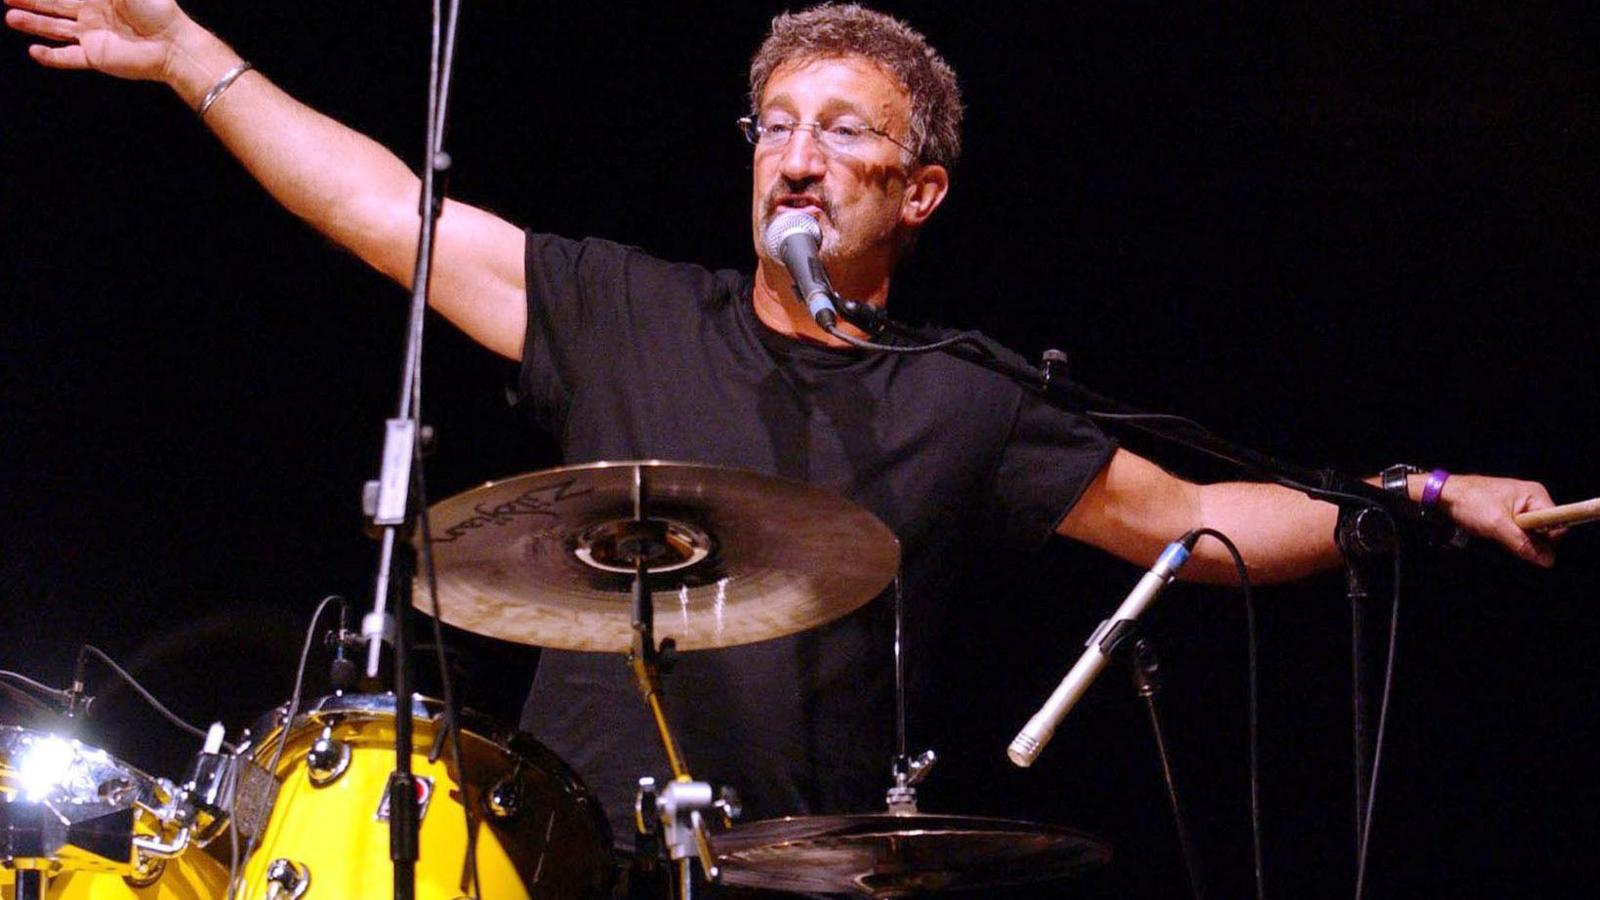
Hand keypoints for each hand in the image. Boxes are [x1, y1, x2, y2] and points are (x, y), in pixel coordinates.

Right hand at [5, 0, 188, 80]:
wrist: (174, 45)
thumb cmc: (157, 8)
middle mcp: (92, 14)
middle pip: (53, 5)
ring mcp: (93, 36)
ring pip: (55, 29)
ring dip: (33, 24)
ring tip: (10, 17)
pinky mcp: (96, 56)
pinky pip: (68, 57)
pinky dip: (51, 56)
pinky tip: (34, 51)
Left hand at [1437, 473, 1559, 566]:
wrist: (1442, 495)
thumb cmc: (1469, 502)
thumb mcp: (1497, 525)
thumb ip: (1522, 543)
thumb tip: (1547, 560)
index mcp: (1534, 495)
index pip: (1555, 523)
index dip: (1546, 539)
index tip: (1528, 546)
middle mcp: (1530, 500)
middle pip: (1542, 531)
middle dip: (1526, 542)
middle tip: (1504, 539)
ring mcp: (1518, 508)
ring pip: (1527, 535)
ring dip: (1514, 542)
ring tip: (1494, 536)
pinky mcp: (1506, 516)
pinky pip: (1515, 533)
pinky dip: (1506, 539)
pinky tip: (1492, 537)